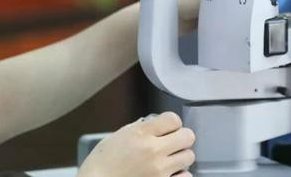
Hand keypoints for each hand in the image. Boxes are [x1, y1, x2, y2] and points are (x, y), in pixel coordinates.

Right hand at [78, 112, 194, 176]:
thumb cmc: (102, 164)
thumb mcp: (117, 137)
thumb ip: (138, 129)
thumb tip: (153, 124)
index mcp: (141, 133)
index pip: (173, 119)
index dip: (172, 123)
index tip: (167, 128)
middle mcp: (154, 150)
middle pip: (188, 136)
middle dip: (181, 138)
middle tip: (172, 143)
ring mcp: (160, 170)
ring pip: (189, 157)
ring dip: (180, 157)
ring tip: (169, 160)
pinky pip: (186, 176)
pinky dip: (180, 174)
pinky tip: (169, 173)